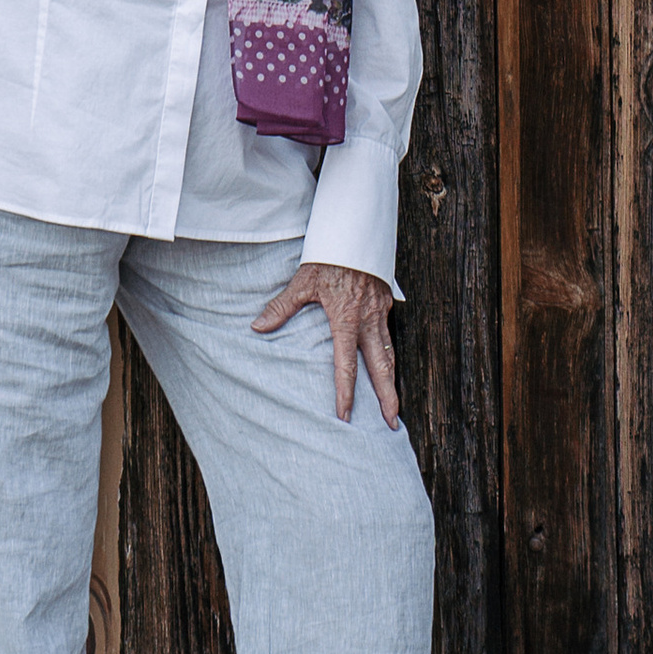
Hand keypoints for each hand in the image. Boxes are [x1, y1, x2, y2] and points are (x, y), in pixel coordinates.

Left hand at [253, 260, 399, 423]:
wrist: (357, 230)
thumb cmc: (328, 256)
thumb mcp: (303, 280)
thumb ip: (282, 306)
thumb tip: (258, 327)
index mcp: (347, 319)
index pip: (347, 364)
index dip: (345, 392)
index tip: (345, 415)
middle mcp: (369, 319)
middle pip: (381, 366)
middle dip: (388, 396)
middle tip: (393, 423)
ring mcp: (380, 312)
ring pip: (390, 354)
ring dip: (392, 381)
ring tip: (395, 405)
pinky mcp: (385, 303)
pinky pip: (389, 336)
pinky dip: (390, 357)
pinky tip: (387, 368)